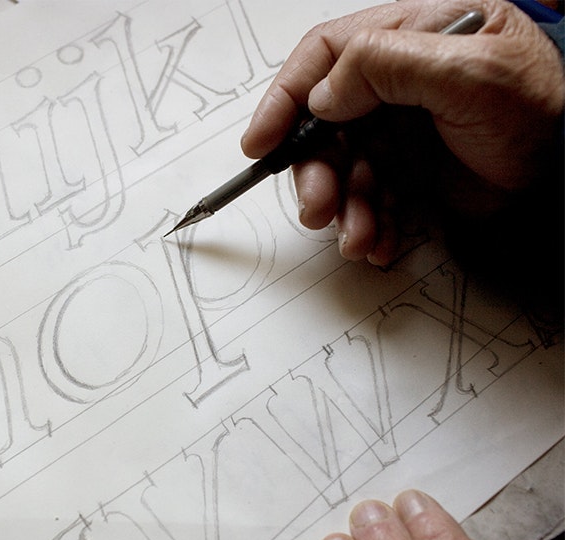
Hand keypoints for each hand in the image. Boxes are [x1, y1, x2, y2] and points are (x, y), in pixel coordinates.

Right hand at [241, 0, 564, 264]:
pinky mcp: (408, 173)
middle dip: (315, 172)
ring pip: (342, 172)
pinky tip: (381, 241)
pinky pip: (369, 201)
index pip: (323, 59)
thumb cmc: (541, 108)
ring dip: (343, 210)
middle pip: (323, 126)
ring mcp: (399, 131)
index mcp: (404, 41)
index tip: (261, 143)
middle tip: (318, 206)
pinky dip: (368, 226)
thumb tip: (321, 95)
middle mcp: (394, 86)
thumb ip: (387, 64)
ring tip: (361, 236)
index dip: (284, 100)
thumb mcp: (471, 70)